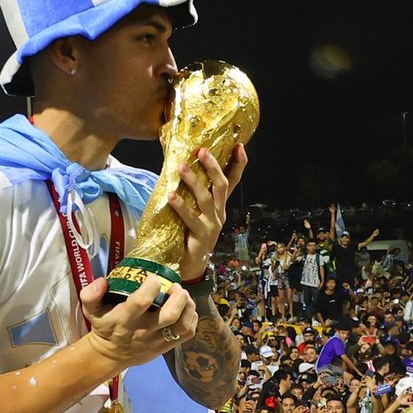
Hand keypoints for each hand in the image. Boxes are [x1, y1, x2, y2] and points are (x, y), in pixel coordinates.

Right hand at [81, 277, 197, 368]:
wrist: (111, 354)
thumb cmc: (104, 326)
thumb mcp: (91, 310)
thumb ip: (90, 294)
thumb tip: (103, 281)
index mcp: (125, 319)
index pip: (141, 302)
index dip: (151, 286)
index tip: (154, 277)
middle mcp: (143, 330)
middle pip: (169, 315)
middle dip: (178, 297)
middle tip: (175, 286)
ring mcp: (157, 340)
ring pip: (182, 326)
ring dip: (188, 307)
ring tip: (184, 295)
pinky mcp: (167, 346)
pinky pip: (187, 334)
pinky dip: (192, 319)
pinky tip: (186, 308)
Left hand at [167, 144, 247, 281]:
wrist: (189, 266)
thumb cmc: (188, 234)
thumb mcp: (194, 211)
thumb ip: (190, 194)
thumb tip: (179, 166)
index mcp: (219, 205)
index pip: (232, 181)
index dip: (238, 164)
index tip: (239, 146)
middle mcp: (219, 213)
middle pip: (222, 186)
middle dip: (213, 167)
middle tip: (202, 151)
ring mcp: (212, 224)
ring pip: (206, 199)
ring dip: (194, 181)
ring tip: (181, 167)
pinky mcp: (201, 236)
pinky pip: (191, 218)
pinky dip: (181, 206)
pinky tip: (172, 196)